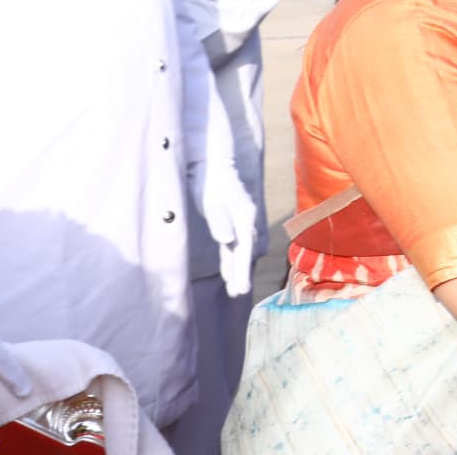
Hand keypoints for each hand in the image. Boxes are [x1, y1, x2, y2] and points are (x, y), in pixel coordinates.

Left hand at [190, 159, 259, 297]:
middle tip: (238, 293)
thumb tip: (227, 240)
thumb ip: (220, 220)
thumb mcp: (213, 200)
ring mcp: (240, 220)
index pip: (244, 248)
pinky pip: (233, 244)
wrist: (212, 162)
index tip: (240, 289)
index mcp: (244, 216)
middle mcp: (246, 220)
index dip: (241, 269)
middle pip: (245, 251)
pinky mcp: (231, 220)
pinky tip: (228, 271)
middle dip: (241, 273)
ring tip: (235, 289)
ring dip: (237, 268)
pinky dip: (231, 258)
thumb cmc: (211, 180)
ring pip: (240, 249)